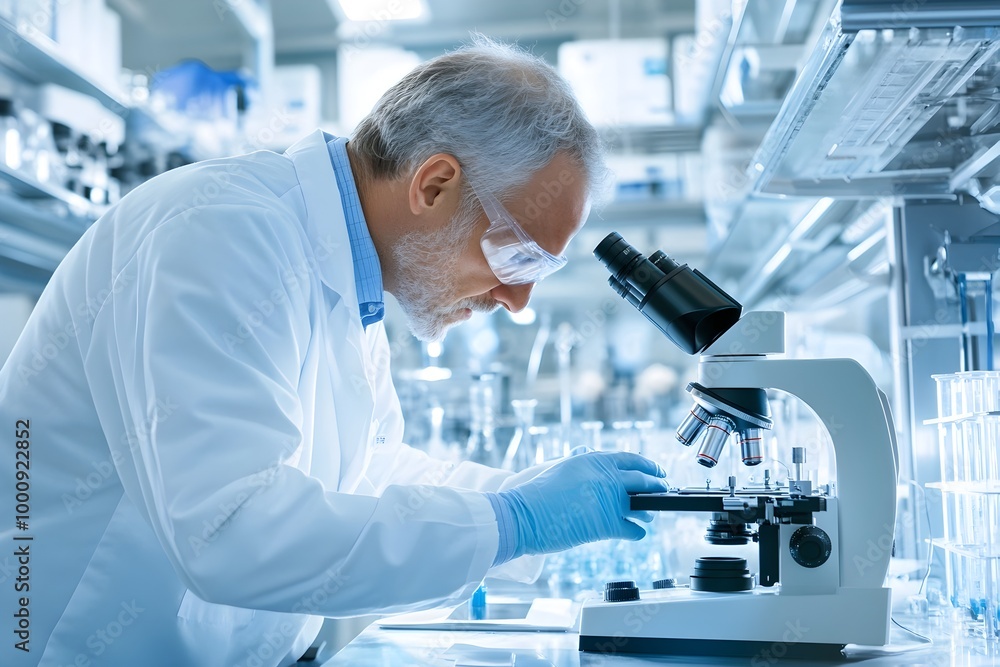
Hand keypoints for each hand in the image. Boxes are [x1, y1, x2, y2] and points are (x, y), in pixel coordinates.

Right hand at [494, 451, 667, 557]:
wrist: (522, 515)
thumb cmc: (536, 492)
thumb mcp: (560, 465)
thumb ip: (581, 460)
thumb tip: (590, 451)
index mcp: (594, 459)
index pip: (631, 459)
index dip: (648, 466)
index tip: (657, 471)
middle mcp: (606, 476)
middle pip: (644, 480)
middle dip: (658, 486)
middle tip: (664, 490)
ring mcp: (609, 500)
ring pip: (644, 505)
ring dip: (649, 511)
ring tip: (649, 515)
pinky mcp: (607, 524)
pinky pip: (634, 529)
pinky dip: (637, 532)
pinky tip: (636, 533)